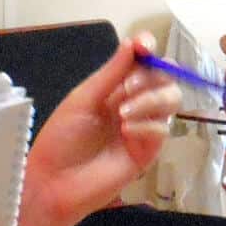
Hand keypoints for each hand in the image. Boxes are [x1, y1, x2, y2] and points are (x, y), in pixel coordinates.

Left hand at [18, 31, 179, 225]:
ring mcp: (143, 127)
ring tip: (124, 112)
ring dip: (151, 99)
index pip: (142, 61)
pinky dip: (147, 124)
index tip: (145, 45)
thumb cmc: (61, 139)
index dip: (149, 48)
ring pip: (171, 100)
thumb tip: (133, 42)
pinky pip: (162, 129)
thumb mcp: (83, 99)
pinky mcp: (148, 151)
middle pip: (164, 78)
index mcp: (116, 88)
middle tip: (128, 88)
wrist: (54, 182)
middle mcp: (134, 103)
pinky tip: (127, 130)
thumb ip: (111, 73)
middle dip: (151, 77)